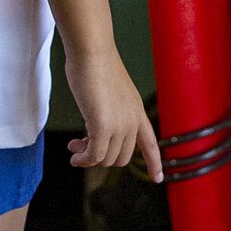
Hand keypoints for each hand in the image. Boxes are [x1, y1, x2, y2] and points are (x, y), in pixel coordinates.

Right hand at [64, 45, 161, 181]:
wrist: (92, 51)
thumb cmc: (95, 65)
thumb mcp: (110, 93)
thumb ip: (110, 112)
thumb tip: (95, 132)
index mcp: (137, 112)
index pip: (150, 144)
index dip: (154, 163)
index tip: (158, 178)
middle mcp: (132, 121)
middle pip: (121, 158)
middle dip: (100, 158)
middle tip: (79, 147)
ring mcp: (120, 125)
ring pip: (106, 159)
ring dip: (87, 158)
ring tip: (73, 146)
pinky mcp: (103, 126)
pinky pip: (93, 155)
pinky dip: (82, 159)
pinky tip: (73, 154)